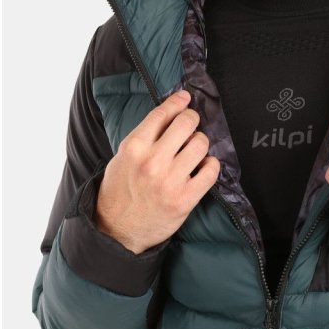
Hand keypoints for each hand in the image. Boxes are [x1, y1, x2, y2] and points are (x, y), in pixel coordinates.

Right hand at [95, 89, 219, 253]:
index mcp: (134, 147)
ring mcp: (170, 181)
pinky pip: (211, 171)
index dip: (178, 101)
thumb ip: (145, 136)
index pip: (163, 113)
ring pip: (201, 144)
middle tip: (191, 124)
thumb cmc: (120, 190)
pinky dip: (211, 165)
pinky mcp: (185, 199)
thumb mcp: (123, 157)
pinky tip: (203, 166)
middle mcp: (152, 162)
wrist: (116, 230)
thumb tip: (171, 113)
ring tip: (194, 149)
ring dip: (200, 143)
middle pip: (186, 123)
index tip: (185, 98)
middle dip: (191, 119)